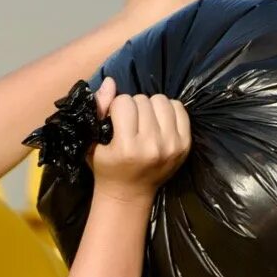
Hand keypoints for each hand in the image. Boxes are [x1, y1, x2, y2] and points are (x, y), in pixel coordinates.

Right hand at [89, 77, 190, 202]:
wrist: (129, 195)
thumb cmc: (106, 168)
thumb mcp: (92, 143)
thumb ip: (98, 110)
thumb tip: (110, 81)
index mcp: (127, 147)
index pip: (123, 102)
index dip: (116, 108)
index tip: (115, 121)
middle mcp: (152, 146)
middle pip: (143, 100)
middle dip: (133, 107)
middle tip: (130, 124)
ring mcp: (171, 146)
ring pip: (161, 101)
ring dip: (150, 107)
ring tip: (144, 122)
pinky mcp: (185, 145)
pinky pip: (179, 108)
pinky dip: (167, 110)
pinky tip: (159, 122)